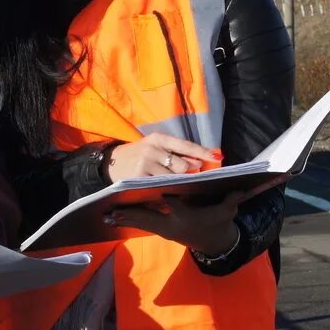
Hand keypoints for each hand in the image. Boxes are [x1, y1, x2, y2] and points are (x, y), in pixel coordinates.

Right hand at [103, 134, 221, 182]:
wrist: (111, 162)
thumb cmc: (139, 155)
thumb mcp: (156, 149)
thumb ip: (177, 154)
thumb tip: (199, 162)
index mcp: (159, 138)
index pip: (185, 145)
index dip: (202, 152)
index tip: (218, 157)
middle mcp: (152, 149)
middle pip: (182, 166)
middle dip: (185, 173)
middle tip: (182, 176)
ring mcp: (145, 163)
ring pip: (172, 178)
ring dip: (174, 182)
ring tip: (168, 182)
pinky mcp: (140, 177)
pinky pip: (160, 186)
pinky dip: (164, 189)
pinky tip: (161, 190)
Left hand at [107, 191, 244, 255]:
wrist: (215, 243)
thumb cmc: (219, 222)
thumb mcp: (227, 212)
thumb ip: (231, 199)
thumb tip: (241, 187)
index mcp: (188, 217)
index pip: (176, 206)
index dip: (168, 199)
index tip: (156, 192)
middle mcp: (173, 224)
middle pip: (149, 218)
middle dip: (131, 214)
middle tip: (113, 211)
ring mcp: (165, 229)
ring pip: (142, 222)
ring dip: (124, 219)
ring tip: (106, 215)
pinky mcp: (161, 230)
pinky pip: (142, 225)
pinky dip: (128, 221)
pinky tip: (114, 218)